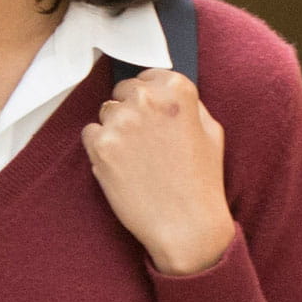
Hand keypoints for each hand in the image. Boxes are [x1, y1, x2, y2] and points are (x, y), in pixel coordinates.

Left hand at [81, 68, 237, 276]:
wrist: (186, 226)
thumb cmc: (202, 182)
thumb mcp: (211, 132)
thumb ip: (189, 105)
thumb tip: (165, 91)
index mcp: (178, 91)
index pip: (150, 75)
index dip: (150, 94)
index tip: (153, 113)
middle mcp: (148, 99)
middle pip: (124, 91)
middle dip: (131, 110)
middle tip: (144, 141)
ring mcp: (122, 121)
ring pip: (105, 112)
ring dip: (115, 129)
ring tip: (136, 158)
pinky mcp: (101, 145)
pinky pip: (90, 133)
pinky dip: (100, 148)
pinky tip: (121, 167)